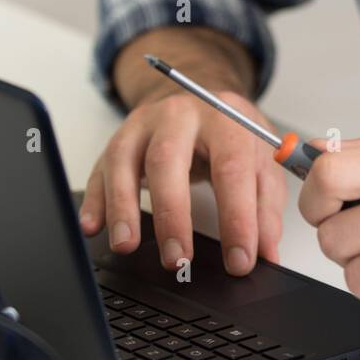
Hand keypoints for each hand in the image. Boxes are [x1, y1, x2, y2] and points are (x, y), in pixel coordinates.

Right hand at [79, 88, 286, 274]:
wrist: (202, 99)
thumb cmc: (231, 135)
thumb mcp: (261, 161)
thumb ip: (266, 206)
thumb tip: (267, 253)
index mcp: (224, 118)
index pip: (232, 168)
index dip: (237, 218)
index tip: (239, 261)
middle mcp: (180, 116)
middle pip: (169, 159)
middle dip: (171, 213)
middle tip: (178, 259)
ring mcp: (144, 125)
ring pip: (124, 160)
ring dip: (123, 206)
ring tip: (127, 245)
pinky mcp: (119, 139)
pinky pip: (100, 169)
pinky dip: (94, 200)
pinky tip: (93, 226)